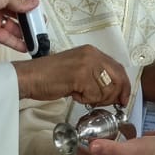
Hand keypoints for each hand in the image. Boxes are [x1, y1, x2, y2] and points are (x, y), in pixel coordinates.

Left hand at [0, 0, 38, 51]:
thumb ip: (21, 1)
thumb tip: (34, 2)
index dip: (28, 3)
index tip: (38, 11)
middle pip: (16, 12)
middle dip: (27, 19)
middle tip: (39, 26)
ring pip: (11, 26)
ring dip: (23, 32)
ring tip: (35, 39)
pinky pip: (4, 36)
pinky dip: (15, 42)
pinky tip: (25, 45)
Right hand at [15, 44, 129, 105]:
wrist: (30, 77)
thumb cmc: (50, 76)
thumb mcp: (78, 69)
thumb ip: (95, 75)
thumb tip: (115, 91)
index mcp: (92, 52)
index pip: (119, 68)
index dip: (124, 86)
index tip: (124, 99)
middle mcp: (92, 55)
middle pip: (117, 79)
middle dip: (114, 96)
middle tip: (102, 103)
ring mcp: (86, 64)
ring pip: (106, 90)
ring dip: (95, 98)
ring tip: (80, 95)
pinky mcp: (80, 75)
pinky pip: (93, 94)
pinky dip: (85, 99)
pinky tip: (74, 94)